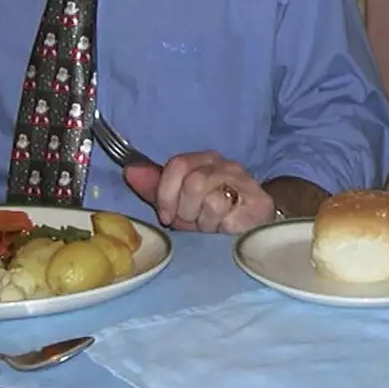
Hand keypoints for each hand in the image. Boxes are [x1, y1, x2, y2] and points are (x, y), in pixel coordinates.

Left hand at [122, 151, 272, 234]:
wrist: (253, 222)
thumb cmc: (211, 211)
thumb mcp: (178, 201)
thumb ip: (154, 187)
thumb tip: (130, 170)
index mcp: (202, 159)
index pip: (177, 165)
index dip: (166, 194)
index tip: (166, 216)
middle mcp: (224, 164)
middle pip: (193, 183)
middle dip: (186, 211)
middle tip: (192, 220)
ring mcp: (243, 181)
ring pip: (211, 200)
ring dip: (205, 221)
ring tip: (210, 224)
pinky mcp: (258, 201)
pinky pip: (229, 216)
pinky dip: (221, 227)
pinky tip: (226, 227)